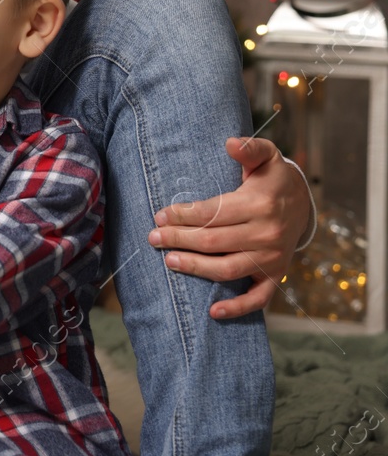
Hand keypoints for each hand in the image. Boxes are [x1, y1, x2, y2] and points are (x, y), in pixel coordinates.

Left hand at [149, 136, 309, 318]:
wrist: (303, 203)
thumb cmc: (272, 178)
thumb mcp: (266, 157)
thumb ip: (249, 149)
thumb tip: (230, 142)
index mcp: (260, 205)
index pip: (213, 213)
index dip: (184, 215)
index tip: (159, 215)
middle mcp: (266, 235)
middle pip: (213, 242)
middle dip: (179, 240)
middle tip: (153, 237)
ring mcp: (272, 258)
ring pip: (227, 269)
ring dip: (195, 268)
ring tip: (169, 261)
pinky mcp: (276, 276)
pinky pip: (258, 299)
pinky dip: (237, 308)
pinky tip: (213, 312)